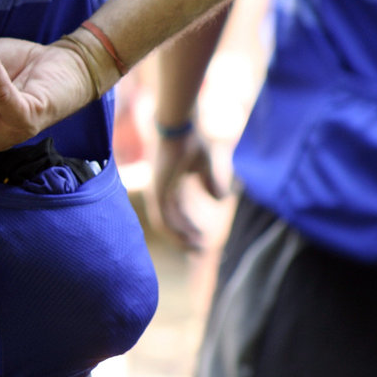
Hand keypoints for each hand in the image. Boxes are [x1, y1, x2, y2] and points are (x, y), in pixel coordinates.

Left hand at [152, 129, 225, 251]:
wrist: (178, 124)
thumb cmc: (192, 139)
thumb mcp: (206, 165)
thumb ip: (213, 182)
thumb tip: (220, 199)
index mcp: (167, 186)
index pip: (174, 216)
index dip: (187, 231)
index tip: (201, 243)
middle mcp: (159, 191)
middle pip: (168, 224)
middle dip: (183, 240)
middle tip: (199, 253)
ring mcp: (156, 190)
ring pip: (166, 224)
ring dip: (182, 238)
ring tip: (199, 248)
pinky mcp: (158, 189)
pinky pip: (166, 216)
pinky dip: (178, 228)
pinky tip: (192, 236)